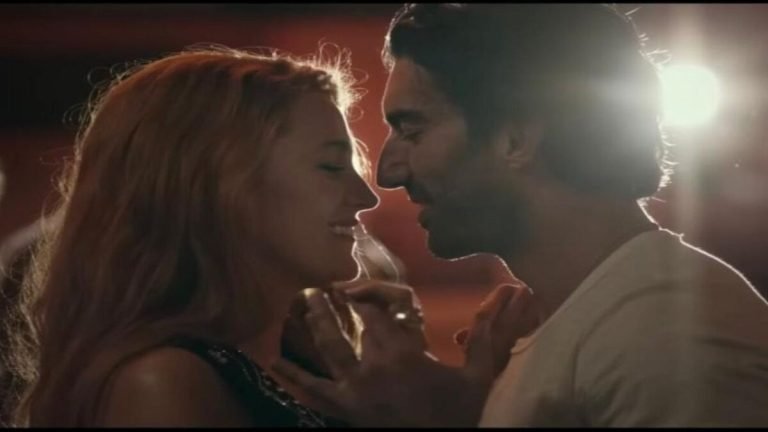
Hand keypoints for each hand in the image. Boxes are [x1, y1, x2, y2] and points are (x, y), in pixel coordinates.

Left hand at [272, 281, 537, 426]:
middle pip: (352, 325)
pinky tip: (273, 360)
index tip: (359, 286)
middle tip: (323, 287)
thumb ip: (489, 335)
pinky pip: (312, 391)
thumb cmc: (464, 417)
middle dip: (338, 303)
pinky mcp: (344, 412)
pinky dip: (292, 375)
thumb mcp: (480, 377)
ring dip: (314, 321)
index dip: (370, 293)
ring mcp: (355, 391)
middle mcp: (376, 367)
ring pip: (328, 348)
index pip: (384, 309)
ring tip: (303, 300)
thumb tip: (513, 294)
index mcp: (408, 353)